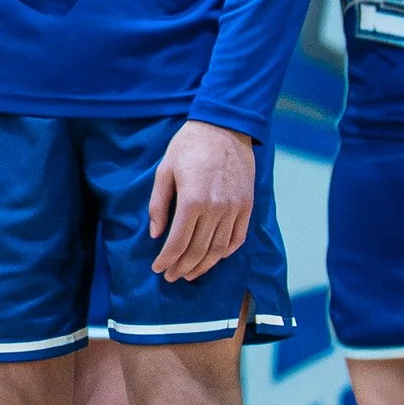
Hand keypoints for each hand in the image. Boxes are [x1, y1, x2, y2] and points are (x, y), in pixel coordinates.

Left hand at [147, 120, 255, 282]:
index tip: (157, 268)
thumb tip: (156, 235)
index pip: (178, 242)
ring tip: (189, 274)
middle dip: (182, 268)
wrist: (225, 127)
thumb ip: (159, 205)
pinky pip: (238, 237)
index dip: (166, 260)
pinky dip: (225, 252)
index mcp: (192, 201)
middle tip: (171, 277)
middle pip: (198, 250)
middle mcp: (216, 209)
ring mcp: (235, 208)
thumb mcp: (164, 171)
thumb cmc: (188, 146)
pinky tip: (213, 258)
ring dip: (203, 265)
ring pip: (219, 249)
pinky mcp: (247, 205)